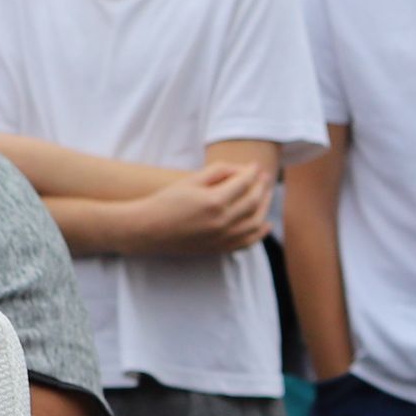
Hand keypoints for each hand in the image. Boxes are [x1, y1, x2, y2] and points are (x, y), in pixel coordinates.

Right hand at [137, 162, 272, 253]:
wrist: (149, 229)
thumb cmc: (168, 201)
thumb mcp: (191, 179)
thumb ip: (219, 171)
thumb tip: (242, 170)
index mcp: (214, 202)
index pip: (243, 183)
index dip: (252, 173)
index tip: (256, 166)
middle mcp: (222, 222)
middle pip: (253, 202)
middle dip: (261, 187)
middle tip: (264, 178)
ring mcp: (222, 238)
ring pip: (255, 223)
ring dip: (264, 207)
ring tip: (266, 195)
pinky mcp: (219, 249)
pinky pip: (247, 242)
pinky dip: (259, 233)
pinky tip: (265, 223)